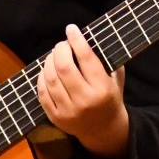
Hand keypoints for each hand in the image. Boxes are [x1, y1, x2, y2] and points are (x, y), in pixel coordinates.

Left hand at [38, 24, 129, 158]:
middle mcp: (85, 100)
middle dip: (60, 50)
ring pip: (51, 79)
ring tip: (54, 55)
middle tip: (62, 45)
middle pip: (64, 67)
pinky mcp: (56, 117)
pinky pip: (43, 93)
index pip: (86, 58)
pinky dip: (42, 78)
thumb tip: (88, 36)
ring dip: (49, 62)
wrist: (104, 130)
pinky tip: (47, 70)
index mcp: (103, 88)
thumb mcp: (116, 78)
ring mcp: (69, 111)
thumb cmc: (110, 97)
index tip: (71, 29)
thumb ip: (106, 59)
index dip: (77, 40)